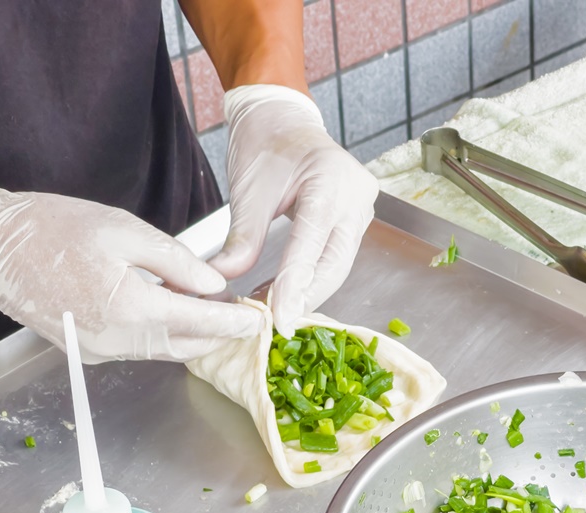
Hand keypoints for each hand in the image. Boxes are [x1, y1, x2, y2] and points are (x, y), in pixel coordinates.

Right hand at [0, 188, 261, 362]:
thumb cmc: (50, 228)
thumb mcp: (125, 229)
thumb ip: (177, 261)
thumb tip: (214, 285)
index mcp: (131, 307)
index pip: (201, 323)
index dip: (236, 322)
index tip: (260, 319)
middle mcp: (118, 339)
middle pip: (188, 345)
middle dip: (219, 332)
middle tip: (241, 309)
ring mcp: (100, 351)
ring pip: (165, 351)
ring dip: (192, 335)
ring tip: (211, 307)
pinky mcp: (88, 352)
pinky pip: (140, 349)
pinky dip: (163, 335)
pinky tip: (171, 311)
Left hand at [208, 85, 378, 329]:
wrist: (281, 118)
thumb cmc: (264, 144)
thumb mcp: (248, 191)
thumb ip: (242, 238)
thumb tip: (224, 280)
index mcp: (330, 180)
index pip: (312, 245)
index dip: (294, 286)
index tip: (278, 319)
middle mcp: (356, 196)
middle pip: (333, 263)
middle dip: (303, 296)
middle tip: (273, 321)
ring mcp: (362, 208)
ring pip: (338, 264)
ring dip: (307, 290)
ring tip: (273, 307)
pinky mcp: (357, 218)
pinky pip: (337, 255)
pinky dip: (313, 276)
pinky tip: (287, 290)